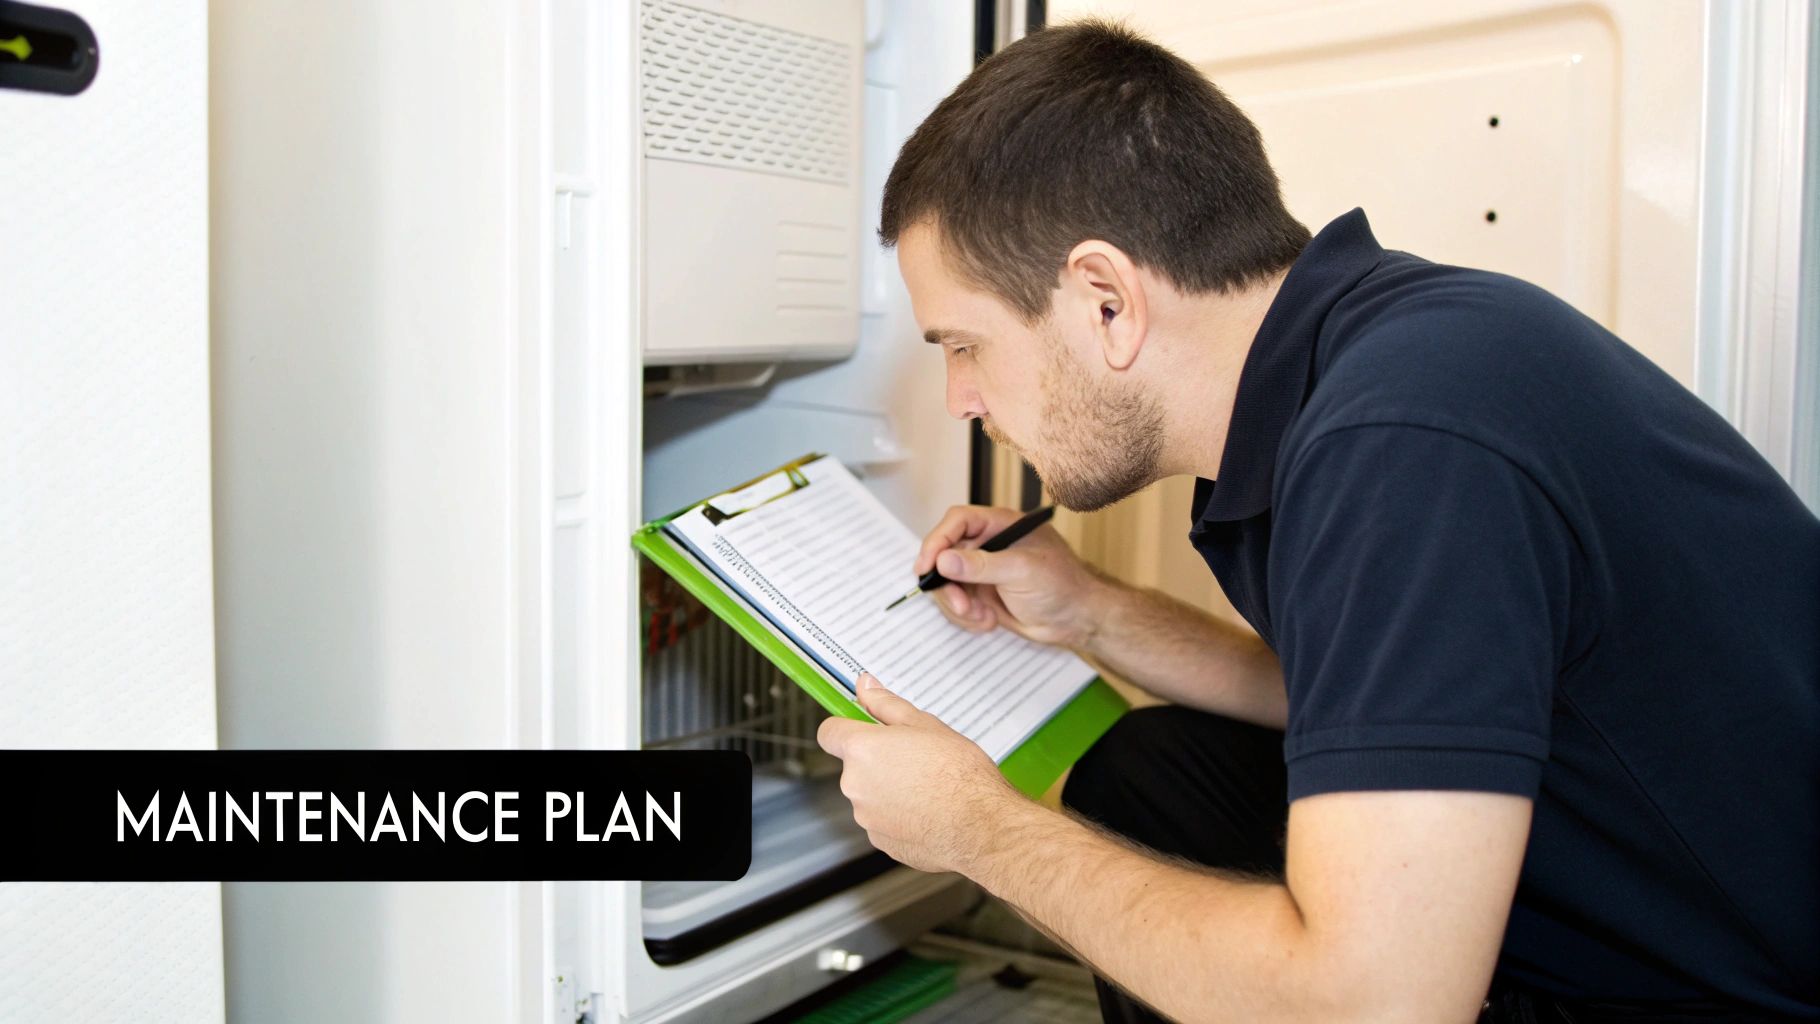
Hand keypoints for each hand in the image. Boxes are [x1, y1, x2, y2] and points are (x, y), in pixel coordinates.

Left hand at [816, 673, 1021, 873]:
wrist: (980, 825)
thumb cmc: (958, 773)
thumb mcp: (925, 724)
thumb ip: (885, 704)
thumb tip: (865, 686)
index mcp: (862, 750)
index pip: (829, 732)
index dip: (845, 728)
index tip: (864, 728)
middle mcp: (854, 784)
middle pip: (854, 765)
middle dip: (878, 760)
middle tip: (915, 758)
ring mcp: (866, 817)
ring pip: (870, 794)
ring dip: (889, 789)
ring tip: (928, 787)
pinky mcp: (880, 841)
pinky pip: (883, 821)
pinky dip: (900, 816)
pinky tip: (929, 811)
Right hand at [914, 505, 1109, 649]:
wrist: (1077, 620)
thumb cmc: (1063, 585)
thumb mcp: (1022, 571)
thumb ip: (982, 565)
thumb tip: (944, 559)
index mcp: (1000, 525)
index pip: (957, 522)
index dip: (937, 541)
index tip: (926, 566)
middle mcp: (988, 544)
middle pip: (944, 554)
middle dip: (947, 583)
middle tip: (960, 605)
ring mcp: (983, 570)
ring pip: (946, 582)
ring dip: (957, 605)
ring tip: (982, 617)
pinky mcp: (982, 593)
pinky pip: (957, 603)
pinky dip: (966, 617)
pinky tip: (989, 621)